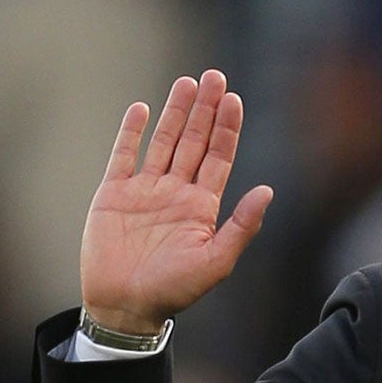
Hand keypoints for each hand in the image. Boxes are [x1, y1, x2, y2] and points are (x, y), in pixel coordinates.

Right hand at [79, 69, 272, 334]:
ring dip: (175, 112)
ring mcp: (145, 190)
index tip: (234, 99)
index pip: (219, 157)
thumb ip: (241, 226)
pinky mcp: (114, 194)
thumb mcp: (215, 262)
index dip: (227, 128)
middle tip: (215, 76)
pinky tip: (141, 107)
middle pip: (194, 141)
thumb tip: (267, 190)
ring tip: (187, 82)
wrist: (125, 306)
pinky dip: (130, 132)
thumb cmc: (174, 291)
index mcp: (202, 206)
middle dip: (205, 109)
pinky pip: (123, 155)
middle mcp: (176, 192)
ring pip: (163, 141)